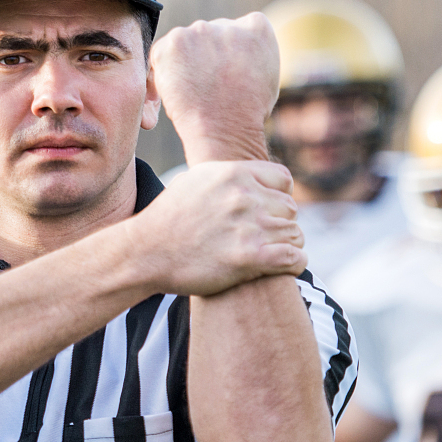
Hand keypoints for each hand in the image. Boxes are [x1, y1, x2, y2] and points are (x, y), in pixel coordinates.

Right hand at [132, 160, 303, 295]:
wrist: (145, 253)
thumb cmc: (167, 220)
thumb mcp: (194, 181)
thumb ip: (225, 176)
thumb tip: (244, 175)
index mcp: (234, 174)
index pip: (284, 179)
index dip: (281, 196)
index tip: (271, 210)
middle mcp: (244, 196)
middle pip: (290, 208)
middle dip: (281, 223)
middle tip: (267, 237)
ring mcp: (249, 227)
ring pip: (295, 233)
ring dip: (288, 245)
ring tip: (275, 254)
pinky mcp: (250, 258)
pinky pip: (295, 257)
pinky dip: (295, 264)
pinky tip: (286, 267)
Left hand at [150, 13, 281, 162]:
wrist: (225, 130)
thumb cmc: (247, 113)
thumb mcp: (268, 74)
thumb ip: (253, 52)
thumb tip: (239, 48)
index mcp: (257, 26)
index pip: (239, 29)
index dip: (229, 54)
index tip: (226, 74)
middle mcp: (228, 23)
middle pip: (209, 34)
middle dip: (204, 56)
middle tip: (207, 87)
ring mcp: (199, 31)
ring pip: (185, 43)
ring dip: (184, 62)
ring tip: (193, 92)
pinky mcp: (173, 43)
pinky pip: (162, 53)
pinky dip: (163, 71)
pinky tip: (177, 92)